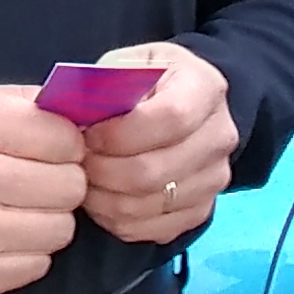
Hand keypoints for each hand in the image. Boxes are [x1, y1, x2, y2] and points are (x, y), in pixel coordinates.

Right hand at [0, 82, 88, 293]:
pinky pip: (37, 266)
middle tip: (34, 179)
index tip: (47, 148)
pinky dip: (26, 252)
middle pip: (69, 186)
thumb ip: (22, 101)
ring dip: (46, 218)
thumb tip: (84, 113)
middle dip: (60, 181)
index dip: (64, 142)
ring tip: (15, 208)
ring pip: (60, 230)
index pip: (63, 138)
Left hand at [79, 42, 236, 245]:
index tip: (88, 134)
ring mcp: (215, 178)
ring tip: (84, 178)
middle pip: (156, 171)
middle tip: (76, 161)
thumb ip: (104, 85)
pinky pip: (152, 229)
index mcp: (205, 87)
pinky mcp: (202, 210)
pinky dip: (117, 219)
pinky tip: (102, 198)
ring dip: (105, 198)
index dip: (121, 134)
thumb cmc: (146, 81)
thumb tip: (72, 116)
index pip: (171, 118)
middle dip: (104, 170)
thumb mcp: (127, 64)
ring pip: (150, 204)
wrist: (186, 106)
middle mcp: (220, 136)